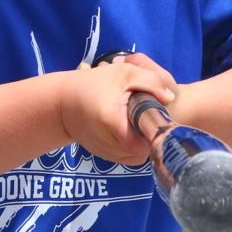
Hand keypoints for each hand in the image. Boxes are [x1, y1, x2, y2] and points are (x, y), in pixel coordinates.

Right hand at [59, 57, 176, 165]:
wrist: (61, 104)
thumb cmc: (93, 85)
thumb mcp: (124, 74)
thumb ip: (151, 81)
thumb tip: (170, 98)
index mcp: (119, 127)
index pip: (153, 136)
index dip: (159, 123)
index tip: (157, 110)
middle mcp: (116, 148)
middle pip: (149, 143)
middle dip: (151, 126)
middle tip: (144, 108)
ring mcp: (111, 155)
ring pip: (141, 150)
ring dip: (142, 134)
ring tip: (133, 115)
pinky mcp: (107, 157)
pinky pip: (130, 152)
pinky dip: (132, 139)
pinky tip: (125, 123)